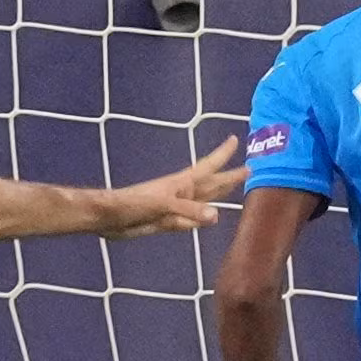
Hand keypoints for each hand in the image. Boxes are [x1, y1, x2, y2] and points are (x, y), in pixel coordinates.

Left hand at [109, 136, 243, 234]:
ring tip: (234, 187)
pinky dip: (204, 218)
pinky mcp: (170, 221)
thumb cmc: (134, 204)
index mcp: (183, 183)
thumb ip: (189, 212)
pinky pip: (193, 220)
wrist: (110, 218)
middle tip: (249, 168)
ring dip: (220, 194)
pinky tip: (211, 217)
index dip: (222, 154)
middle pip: (213, 183)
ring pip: (206, 200)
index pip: (209, 166)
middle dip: (230, 176)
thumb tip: (216, 216)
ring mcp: (177, 207)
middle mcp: (184, 193)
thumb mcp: (163, 205)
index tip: (236, 139)